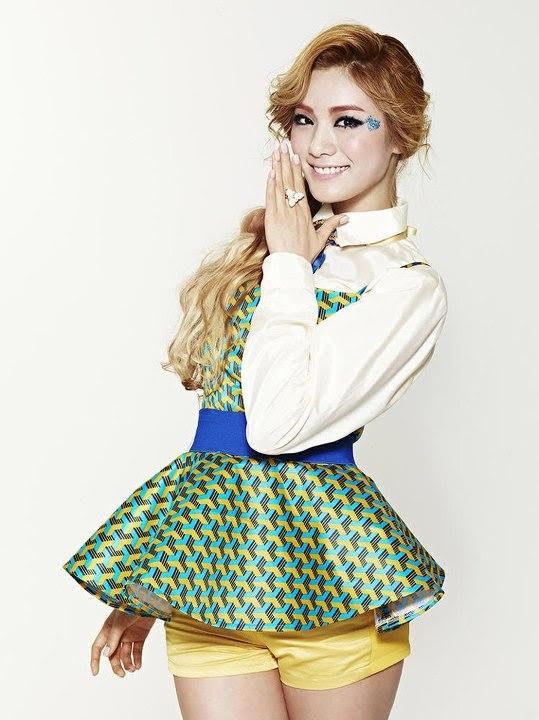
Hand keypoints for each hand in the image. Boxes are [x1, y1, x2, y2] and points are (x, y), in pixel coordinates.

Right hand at [90, 608, 156, 676]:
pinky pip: (137, 651)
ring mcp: (129, 635)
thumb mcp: (121, 621)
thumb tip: (106, 655)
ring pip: (125, 654)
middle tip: (123, 674)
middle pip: (113, 655)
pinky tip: (138, 665)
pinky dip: (137, 659)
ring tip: (133, 669)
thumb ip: (114, 637)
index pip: (98, 647)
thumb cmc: (132, 606)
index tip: (95, 673)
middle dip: (116, 666)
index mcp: (108, 629)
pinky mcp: (140, 635)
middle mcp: (117, 634)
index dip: (95, 660)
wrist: (150, 598)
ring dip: (128, 663)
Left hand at [264, 138, 348, 263]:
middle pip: (290, 181)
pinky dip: (270, 184)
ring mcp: (283, 213)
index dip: (297, 170)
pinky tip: (271, 172)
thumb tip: (345, 219)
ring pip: (280, 186)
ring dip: (277, 168)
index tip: (295, 156)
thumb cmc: (304, 254)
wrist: (291, 264)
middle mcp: (294, 210)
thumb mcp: (320, 240)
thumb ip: (331, 226)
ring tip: (276, 153)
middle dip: (287, 161)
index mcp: (305, 213)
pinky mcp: (272, 218)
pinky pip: (271, 197)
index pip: (301, 186)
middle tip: (284, 145)